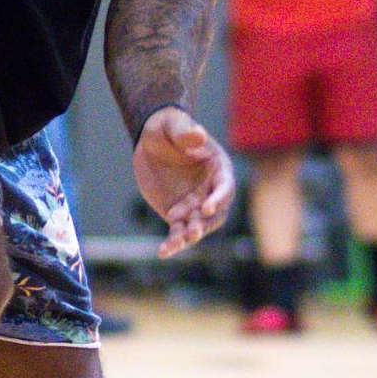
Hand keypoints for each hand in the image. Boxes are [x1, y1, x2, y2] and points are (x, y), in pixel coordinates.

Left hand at [132, 106, 235, 258]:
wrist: (151, 141)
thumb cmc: (168, 127)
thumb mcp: (173, 125)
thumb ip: (186, 131)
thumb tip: (199, 134)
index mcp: (218, 168)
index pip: (225, 187)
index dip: (219, 198)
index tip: (207, 206)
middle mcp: (210, 190)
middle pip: (216, 213)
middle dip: (206, 223)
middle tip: (193, 230)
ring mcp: (195, 204)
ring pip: (198, 227)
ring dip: (189, 236)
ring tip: (176, 243)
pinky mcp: (178, 214)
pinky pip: (178, 233)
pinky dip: (173, 243)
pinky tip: (163, 252)